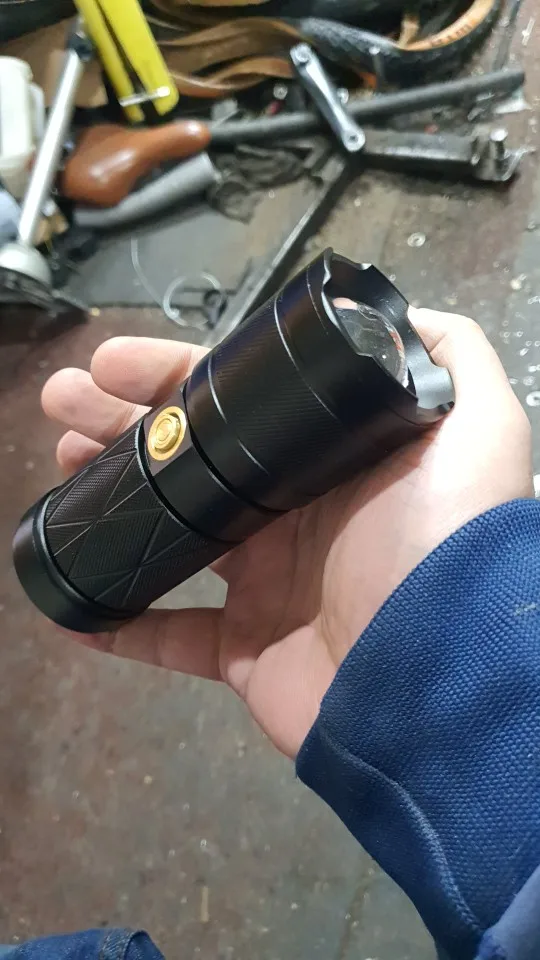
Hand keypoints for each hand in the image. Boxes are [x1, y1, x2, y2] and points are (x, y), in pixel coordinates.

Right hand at [42, 311, 531, 757]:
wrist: (439, 673)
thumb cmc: (442, 541)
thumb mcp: (475, 427)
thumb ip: (451, 360)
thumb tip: (404, 316)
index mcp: (329, 463)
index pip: (240, 407)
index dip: (175, 376)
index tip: (114, 362)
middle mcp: (296, 515)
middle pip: (191, 460)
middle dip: (121, 425)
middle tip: (63, 404)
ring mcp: (267, 584)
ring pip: (171, 533)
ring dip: (110, 500)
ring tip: (57, 466)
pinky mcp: (246, 649)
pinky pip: (171, 639)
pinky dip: (118, 626)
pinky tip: (67, 604)